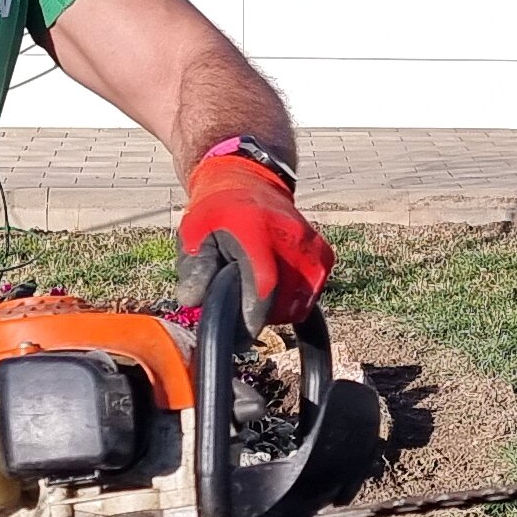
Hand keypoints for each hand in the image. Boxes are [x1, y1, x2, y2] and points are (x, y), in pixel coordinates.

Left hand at [176, 153, 331, 328]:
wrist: (249, 181)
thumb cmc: (217, 211)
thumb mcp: (195, 233)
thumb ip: (194, 267)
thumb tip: (192, 301)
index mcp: (258, 232)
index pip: (264, 287)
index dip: (251, 319)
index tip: (236, 335)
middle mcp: (292, 238)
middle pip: (284, 302)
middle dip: (261, 315)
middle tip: (240, 307)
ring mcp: (312, 246)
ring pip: (301, 302)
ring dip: (278, 309)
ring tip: (256, 292)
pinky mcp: (324, 254)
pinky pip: (312, 292)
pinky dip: (295, 299)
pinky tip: (275, 287)